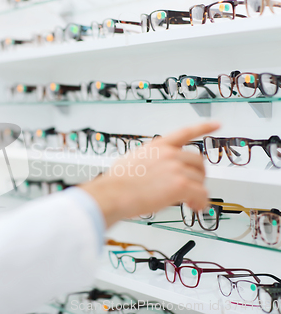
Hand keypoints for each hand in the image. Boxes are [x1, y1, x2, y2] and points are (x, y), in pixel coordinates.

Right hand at [78, 122, 219, 227]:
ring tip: (190, 202)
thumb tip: (152, 171)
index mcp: (157, 146)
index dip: (203, 127)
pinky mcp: (181, 185)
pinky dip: (200, 203)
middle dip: (199, 174)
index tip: (216, 124)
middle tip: (194, 185)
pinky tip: (194, 207)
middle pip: (198, 161)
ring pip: (200, 180)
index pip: (185, 132)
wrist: (113, 194)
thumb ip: (148, 161)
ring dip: (197, 192)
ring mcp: (176, 168)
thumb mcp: (131, 160)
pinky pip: (201, 194)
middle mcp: (169, 154)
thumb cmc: (117, 182)